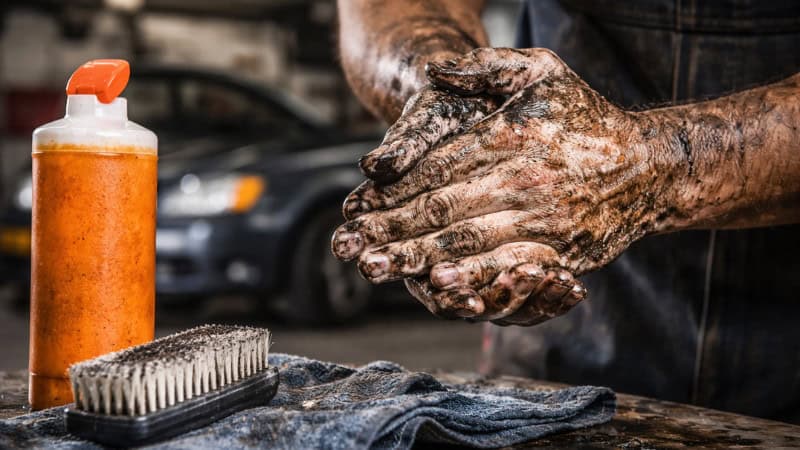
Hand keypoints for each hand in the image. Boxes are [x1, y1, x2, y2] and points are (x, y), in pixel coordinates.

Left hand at [333, 48, 674, 322]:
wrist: (648, 166)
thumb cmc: (585, 116)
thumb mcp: (540, 70)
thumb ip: (484, 66)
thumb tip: (431, 72)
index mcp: (509, 137)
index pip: (437, 167)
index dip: (392, 190)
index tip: (356, 206)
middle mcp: (521, 180)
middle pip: (442, 210)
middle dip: (390, 230)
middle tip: (349, 246)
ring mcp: (541, 220)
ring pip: (467, 243)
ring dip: (415, 258)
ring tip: (376, 268)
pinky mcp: (559, 252)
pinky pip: (507, 270)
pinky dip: (471, 280)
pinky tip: (439, 286)